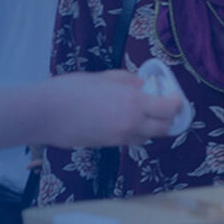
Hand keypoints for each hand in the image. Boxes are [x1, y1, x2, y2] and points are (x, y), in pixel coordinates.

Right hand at [38, 70, 184, 147]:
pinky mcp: (108, 145)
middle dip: (168, 118)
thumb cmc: (71, 90)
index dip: (177, 103)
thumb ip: (127, 81)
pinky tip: (122, 119)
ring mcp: (120, 138)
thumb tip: (143, 84)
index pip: (169, 109)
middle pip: (164, 128)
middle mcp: (131, 124)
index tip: (175, 96)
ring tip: (141, 112)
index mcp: (133, 104)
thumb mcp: (103, 77)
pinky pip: (130, 140)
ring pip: (147, 137)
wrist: (46, 114)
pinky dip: (134, 131)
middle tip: (163, 105)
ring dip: (151, 127)